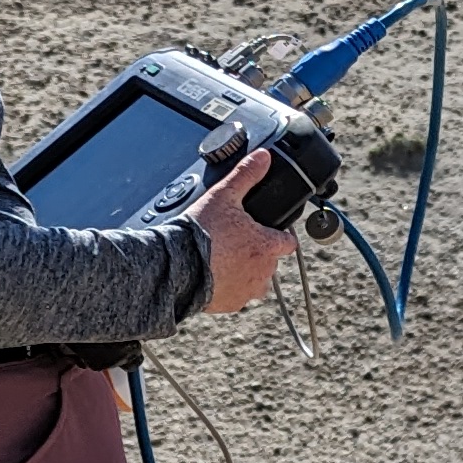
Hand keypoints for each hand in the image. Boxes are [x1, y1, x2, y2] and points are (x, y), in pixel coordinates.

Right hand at [188, 150, 298, 314]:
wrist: (175, 267)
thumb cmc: (201, 233)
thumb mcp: (223, 196)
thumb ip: (246, 175)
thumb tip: (263, 157)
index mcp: (267, 247)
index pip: (288, 242)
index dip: (278, 234)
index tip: (267, 230)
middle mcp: (263, 272)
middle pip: (269, 261)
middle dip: (256, 252)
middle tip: (234, 241)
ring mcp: (247, 291)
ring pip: (254, 281)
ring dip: (244, 271)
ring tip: (222, 258)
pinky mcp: (230, 305)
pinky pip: (235, 296)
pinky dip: (227, 286)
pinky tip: (212, 274)